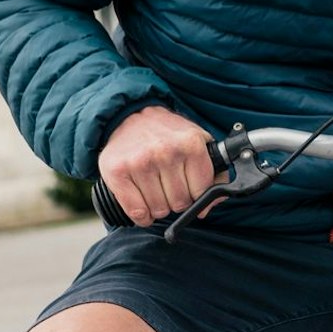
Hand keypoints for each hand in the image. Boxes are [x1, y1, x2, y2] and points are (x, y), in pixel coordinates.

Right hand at [97, 106, 217, 225]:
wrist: (128, 116)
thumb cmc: (166, 134)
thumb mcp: (198, 142)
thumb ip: (214, 174)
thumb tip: (207, 207)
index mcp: (191, 144)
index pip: (202, 192)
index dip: (196, 194)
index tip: (188, 186)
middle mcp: (165, 152)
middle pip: (180, 203)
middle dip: (175, 200)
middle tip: (167, 184)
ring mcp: (140, 162)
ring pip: (159, 210)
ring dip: (157, 206)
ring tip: (153, 188)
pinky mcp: (117, 172)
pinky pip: (137, 213)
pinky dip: (141, 215)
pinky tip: (141, 201)